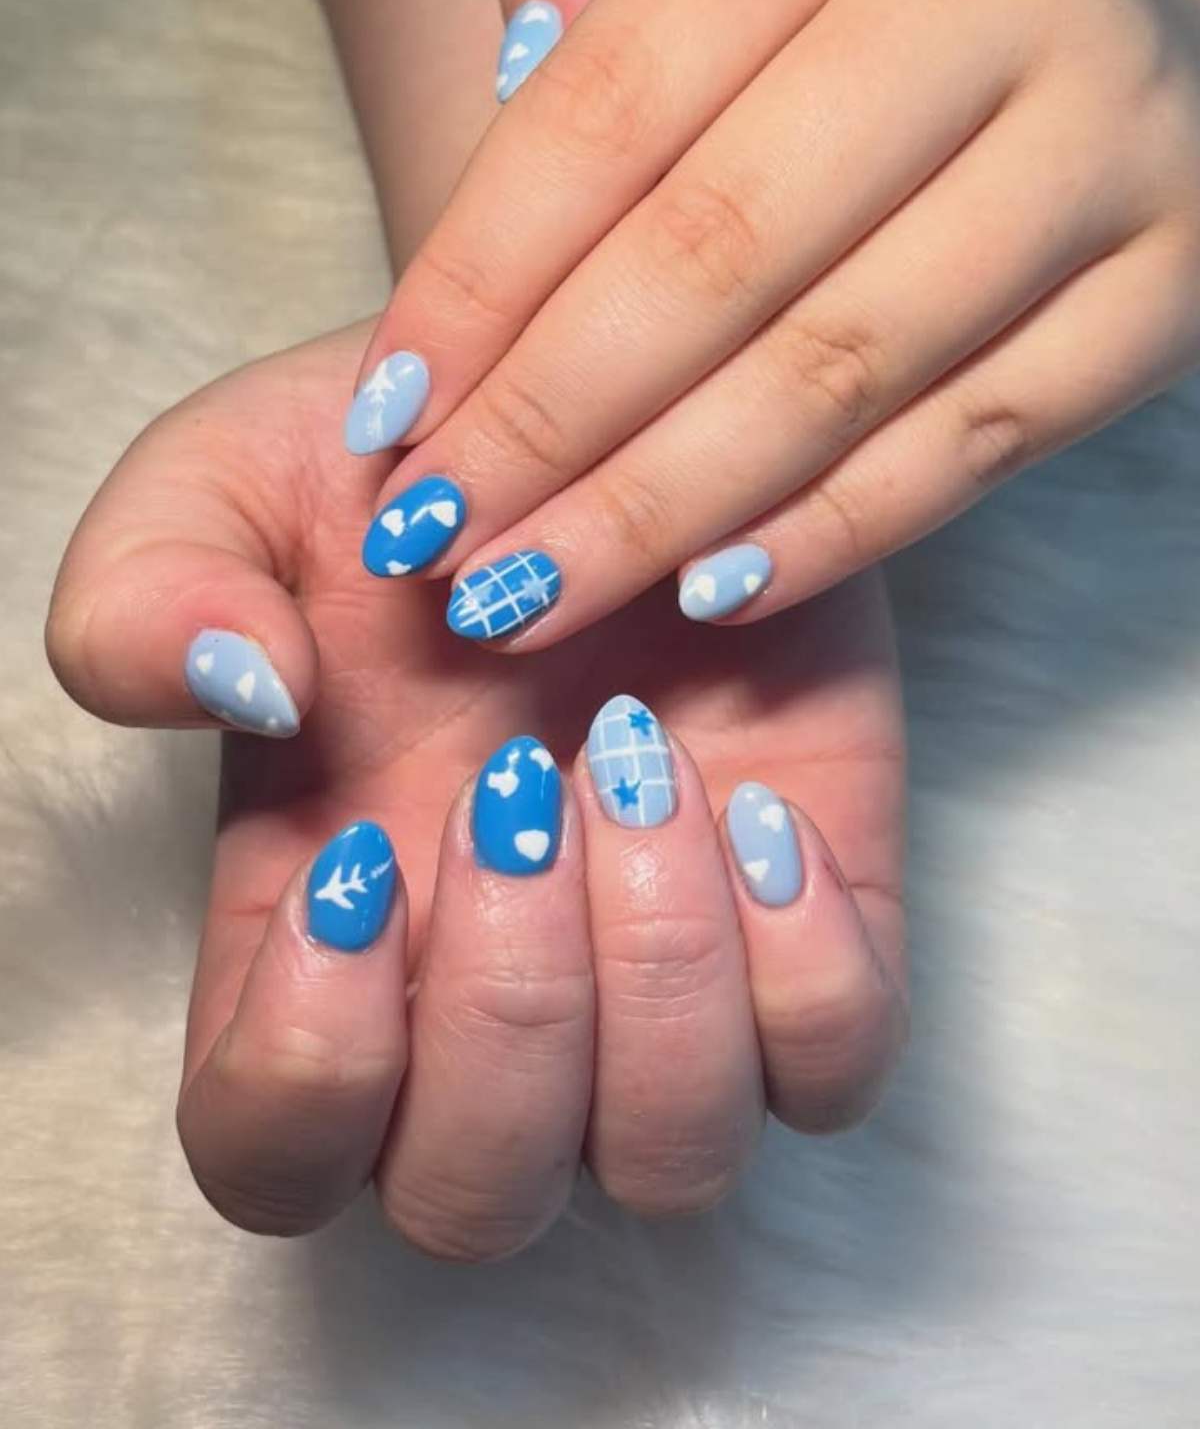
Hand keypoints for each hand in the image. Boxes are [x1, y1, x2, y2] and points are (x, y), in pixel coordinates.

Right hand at [46, 325, 905, 1257]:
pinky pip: (836, 1067)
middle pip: (476, 1196)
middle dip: (503, 1008)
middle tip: (520, 784)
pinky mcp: (814, 928)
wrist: (608, 408)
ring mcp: (661, 987)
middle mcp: (484, 1007)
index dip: (308, 1070)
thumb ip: (148, 600)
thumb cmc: (398, 480)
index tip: (359, 858)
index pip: (274, 1155)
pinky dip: (808, 970)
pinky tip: (761, 804)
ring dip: (655, 982)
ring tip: (642, 763)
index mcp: (315, 945)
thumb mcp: (219, 490)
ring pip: (671, 1160)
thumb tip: (249, 698)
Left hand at [355, 0, 1199, 647]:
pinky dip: (828, 531)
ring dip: (661, 505)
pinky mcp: (1167, 290)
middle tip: (436, 539)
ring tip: (530, 590)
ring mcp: (1104, 148)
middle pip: (719, 250)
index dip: (477, 278)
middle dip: (549, 420)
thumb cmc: (867, 6)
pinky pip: (977, 445)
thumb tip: (497, 73)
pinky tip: (704, 589)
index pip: (609, 108)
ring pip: (841, 367)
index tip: (381, 415)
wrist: (1129, 19)